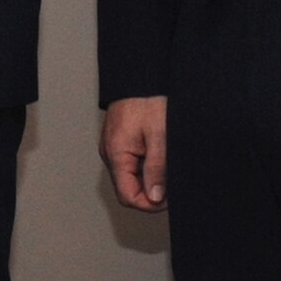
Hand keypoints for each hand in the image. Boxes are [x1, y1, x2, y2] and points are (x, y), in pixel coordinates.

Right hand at [99, 95, 168, 211]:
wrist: (141, 76)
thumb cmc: (149, 100)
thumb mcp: (159, 135)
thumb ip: (157, 168)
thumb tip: (155, 197)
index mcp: (116, 153)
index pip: (128, 196)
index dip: (150, 203)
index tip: (169, 197)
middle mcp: (109, 153)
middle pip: (128, 189)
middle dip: (151, 191)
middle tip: (171, 181)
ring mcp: (113, 148)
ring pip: (130, 177)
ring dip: (149, 178)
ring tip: (166, 163)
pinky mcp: (119, 142)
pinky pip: (131, 164)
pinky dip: (146, 166)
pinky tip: (158, 154)